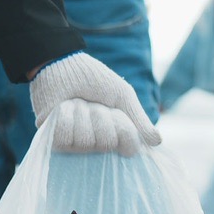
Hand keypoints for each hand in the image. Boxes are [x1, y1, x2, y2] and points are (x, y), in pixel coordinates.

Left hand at [29, 53, 160, 153]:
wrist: (61, 66)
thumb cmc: (94, 79)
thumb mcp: (123, 96)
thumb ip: (139, 119)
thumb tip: (158, 142)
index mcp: (117, 135)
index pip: (129, 148)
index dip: (123, 127)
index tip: (116, 112)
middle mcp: (98, 144)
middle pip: (106, 143)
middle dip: (100, 116)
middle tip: (93, 103)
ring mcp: (76, 144)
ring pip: (85, 141)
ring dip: (81, 114)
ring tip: (76, 103)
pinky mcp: (55, 140)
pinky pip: (64, 137)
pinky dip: (65, 116)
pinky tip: (62, 108)